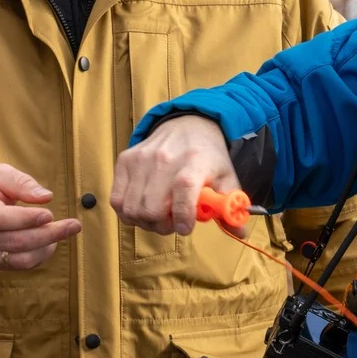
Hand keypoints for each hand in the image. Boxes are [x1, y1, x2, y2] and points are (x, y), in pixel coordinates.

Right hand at [0, 164, 81, 269]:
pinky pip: (19, 265)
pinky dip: (39, 256)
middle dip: (47, 235)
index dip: (25, 219)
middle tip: (74, 225)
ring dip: (46, 248)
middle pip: (13, 241)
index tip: (49, 214)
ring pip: (18, 259)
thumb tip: (46, 197)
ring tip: (63, 231)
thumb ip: (20, 182)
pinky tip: (50, 241)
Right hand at [110, 115, 241, 235]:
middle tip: (171, 223)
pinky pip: (117, 200)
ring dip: (145, 221)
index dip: (182, 215)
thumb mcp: (226, 178)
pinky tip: (142, 207)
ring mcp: (140, 159)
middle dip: (161, 225)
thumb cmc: (207, 157)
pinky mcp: (125, 161)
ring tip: (158, 215)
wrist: (186, 125)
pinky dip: (128, 212)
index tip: (185, 228)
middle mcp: (164, 158)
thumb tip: (239, 232)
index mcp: (195, 162)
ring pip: (132, 209)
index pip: (183, 189)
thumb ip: (232, 206)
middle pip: (151, 208)